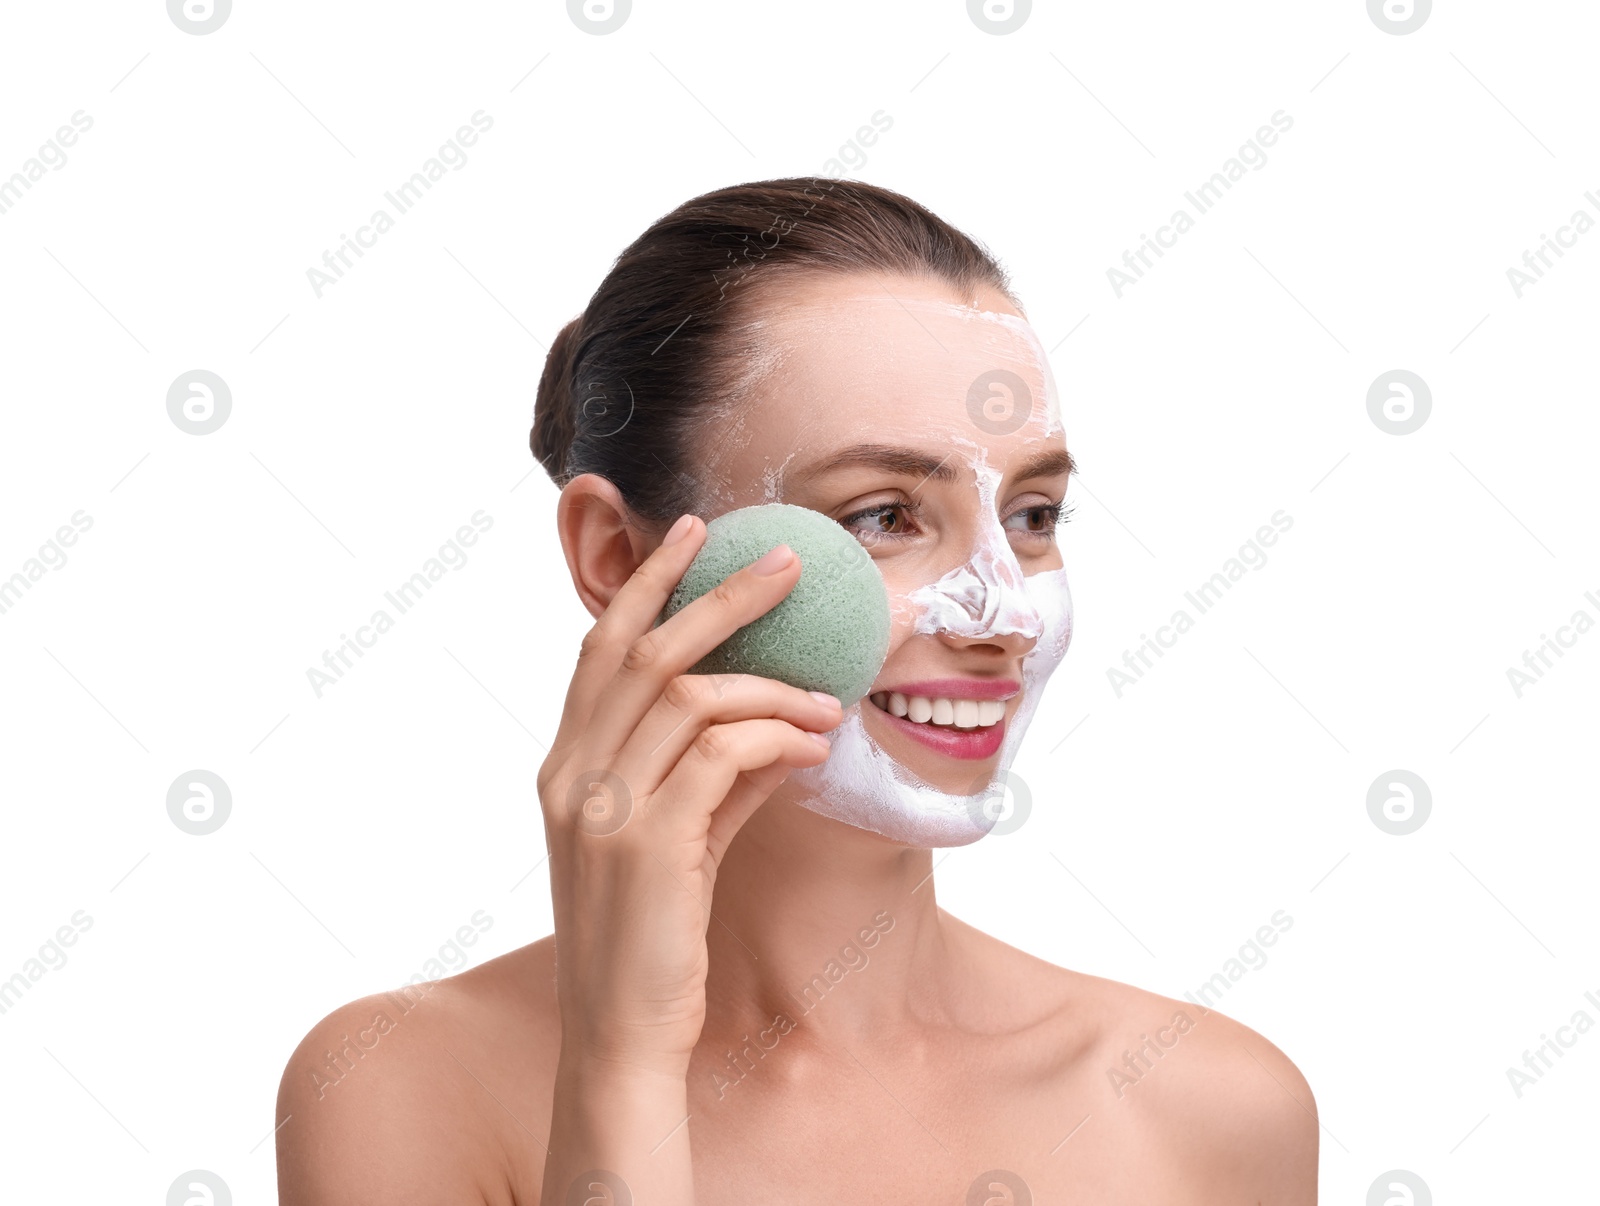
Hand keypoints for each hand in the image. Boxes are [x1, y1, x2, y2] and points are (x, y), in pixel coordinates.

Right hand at [536, 517, 841, 1079]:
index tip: (693, 533)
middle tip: (786, 566)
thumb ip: (714, 777)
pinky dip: (778, 739)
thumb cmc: (651, 935)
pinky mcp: (646, 846)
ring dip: (774, 689)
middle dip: (720, 596)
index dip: (646, 583)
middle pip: (647, 652)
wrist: (622, 1035)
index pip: (600, 648)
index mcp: (565, 766)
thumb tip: (782, 723)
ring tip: (828, 701)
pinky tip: (815, 748)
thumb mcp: (676, 840)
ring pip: (692, 699)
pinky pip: (722, 757)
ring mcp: (602, 809)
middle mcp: (571, 776)